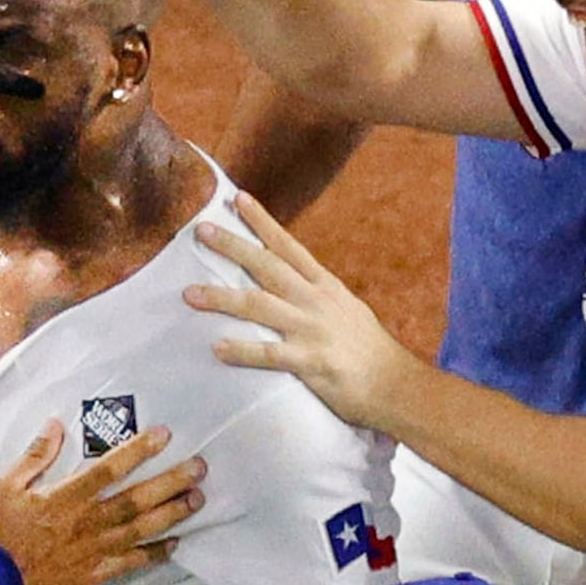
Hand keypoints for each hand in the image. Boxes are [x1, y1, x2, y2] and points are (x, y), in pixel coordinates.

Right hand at [0, 420, 201, 584]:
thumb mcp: (5, 486)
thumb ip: (34, 456)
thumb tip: (55, 426)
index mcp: (67, 497)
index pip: (111, 468)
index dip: (140, 450)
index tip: (164, 435)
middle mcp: (88, 522)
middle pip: (137, 499)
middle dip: (171, 482)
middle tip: (199, 468)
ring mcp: (94, 550)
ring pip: (141, 529)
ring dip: (172, 514)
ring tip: (197, 500)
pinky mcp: (93, 574)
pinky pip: (131, 563)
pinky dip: (155, 554)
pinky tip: (175, 544)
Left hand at [191, 196, 415, 431]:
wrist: (396, 385)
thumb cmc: (367, 351)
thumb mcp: (345, 310)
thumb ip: (315, 296)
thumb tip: (289, 284)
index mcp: (324, 286)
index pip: (289, 246)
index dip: (262, 222)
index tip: (237, 199)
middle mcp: (315, 301)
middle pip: (267, 266)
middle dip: (232, 247)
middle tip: (200, 231)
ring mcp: (312, 330)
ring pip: (259, 306)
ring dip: (222, 298)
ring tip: (189, 294)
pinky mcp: (311, 362)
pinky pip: (269, 354)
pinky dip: (242, 350)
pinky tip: (217, 348)